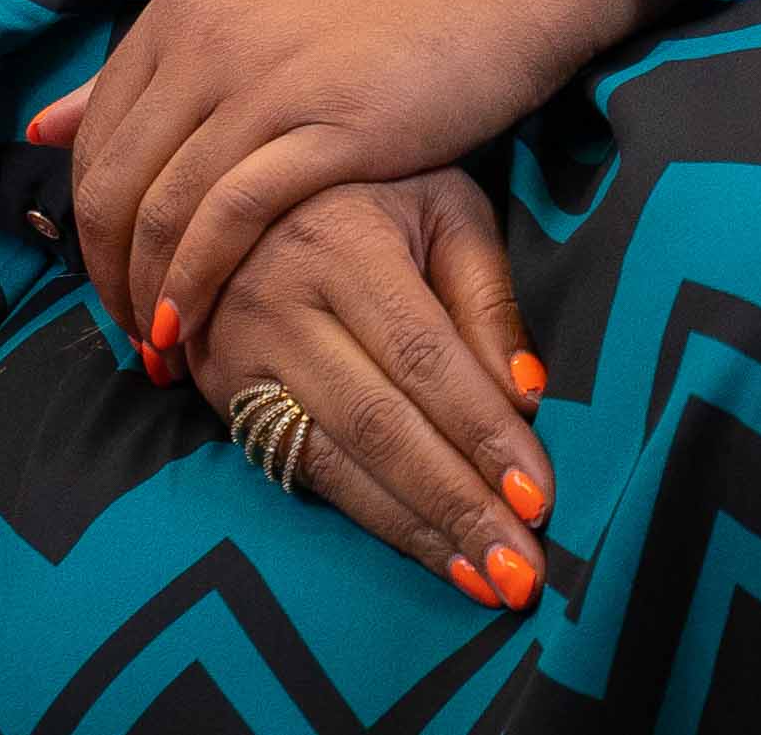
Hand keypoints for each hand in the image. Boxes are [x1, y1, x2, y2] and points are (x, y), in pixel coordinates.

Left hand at [35, 0, 642, 368]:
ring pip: (161, 210)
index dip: (86, 216)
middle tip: (125, 330)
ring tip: (157, 350)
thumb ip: (160, 53)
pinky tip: (192, 328)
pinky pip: (228, 222)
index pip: (94, 130)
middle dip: (106, 272)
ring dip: (144, 294)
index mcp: (186, 1)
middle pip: (113, 181)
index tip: (108, 268)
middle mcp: (206, 40)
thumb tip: (47, 123)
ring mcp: (263, 85)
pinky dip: (195, 284)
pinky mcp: (327, 131)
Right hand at [188, 168, 560, 608]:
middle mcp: (277, 297)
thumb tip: (526, 398)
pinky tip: (424, 550)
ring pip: (335, 461)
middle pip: (378, 422)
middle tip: (522, 574)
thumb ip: (485, 295)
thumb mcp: (444, 205)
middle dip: (456, 505)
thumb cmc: (376, 189)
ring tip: (486, 580)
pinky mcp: (222, 392)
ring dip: (416, 532)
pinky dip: (369, 518)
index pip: (421, 354)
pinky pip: (299, 470)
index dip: (480, 431)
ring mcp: (237, 350)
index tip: (538, 497)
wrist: (247, 179)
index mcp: (340, 238)